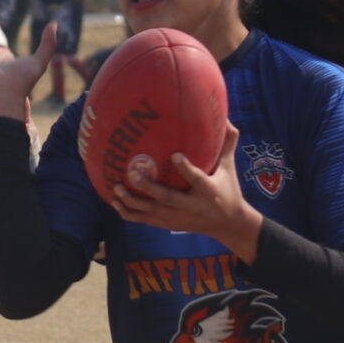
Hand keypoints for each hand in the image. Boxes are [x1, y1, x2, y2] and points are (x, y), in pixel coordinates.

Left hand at [112, 121, 263, 261]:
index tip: (175, 154)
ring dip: (132, 201)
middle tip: (133, 172)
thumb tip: (226, 118)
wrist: (227, 224)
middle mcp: (191, 206)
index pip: (197, 179)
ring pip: (151, 212)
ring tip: (116, 187)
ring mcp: (177, 217)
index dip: (186, 168)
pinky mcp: (168, 224)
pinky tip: (115, 201)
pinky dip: (128, 213)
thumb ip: (226, 143)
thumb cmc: (227, 189)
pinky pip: (145, 220)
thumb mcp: (229, 168)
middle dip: (149, 187)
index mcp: (208, 191)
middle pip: (167, 198)